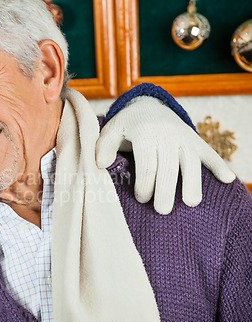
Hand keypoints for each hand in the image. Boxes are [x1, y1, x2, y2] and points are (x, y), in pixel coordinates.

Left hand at [96, 96, 235, 214]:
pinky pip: (209, 152)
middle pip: (168, 167)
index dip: (144, 184)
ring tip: (192, 203)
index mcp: (144, 133)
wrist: (149, 105)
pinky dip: (219, 165)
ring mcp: (183, 137)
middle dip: (166, 190)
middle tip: (163, 210)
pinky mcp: (195, 140)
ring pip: (191, 161)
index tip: (142, 199)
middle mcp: (166, 135)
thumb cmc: (126, 125)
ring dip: (193, 182)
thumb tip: (100, 164)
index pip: (147, 164)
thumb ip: (104, 146)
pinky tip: (228, 180)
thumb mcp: (111, 130)